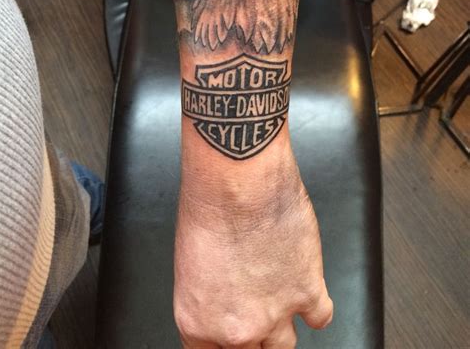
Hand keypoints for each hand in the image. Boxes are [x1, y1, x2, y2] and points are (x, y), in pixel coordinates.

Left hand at [174, 143, 332, 347]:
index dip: (223, 345)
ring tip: (276, 300)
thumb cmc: (209, 205)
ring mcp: (275, 313)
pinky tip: (307, 293)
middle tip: (253, 311)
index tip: (230, 340)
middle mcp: (238, 326)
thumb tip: (221, 298)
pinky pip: (321, 318)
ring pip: (284, 346)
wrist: (238, 179)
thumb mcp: (190, 261)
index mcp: (198, 321)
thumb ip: (207, 294)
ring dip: (281, 325)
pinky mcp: (308, 290)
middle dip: (251, 333)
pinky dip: (316, 307)